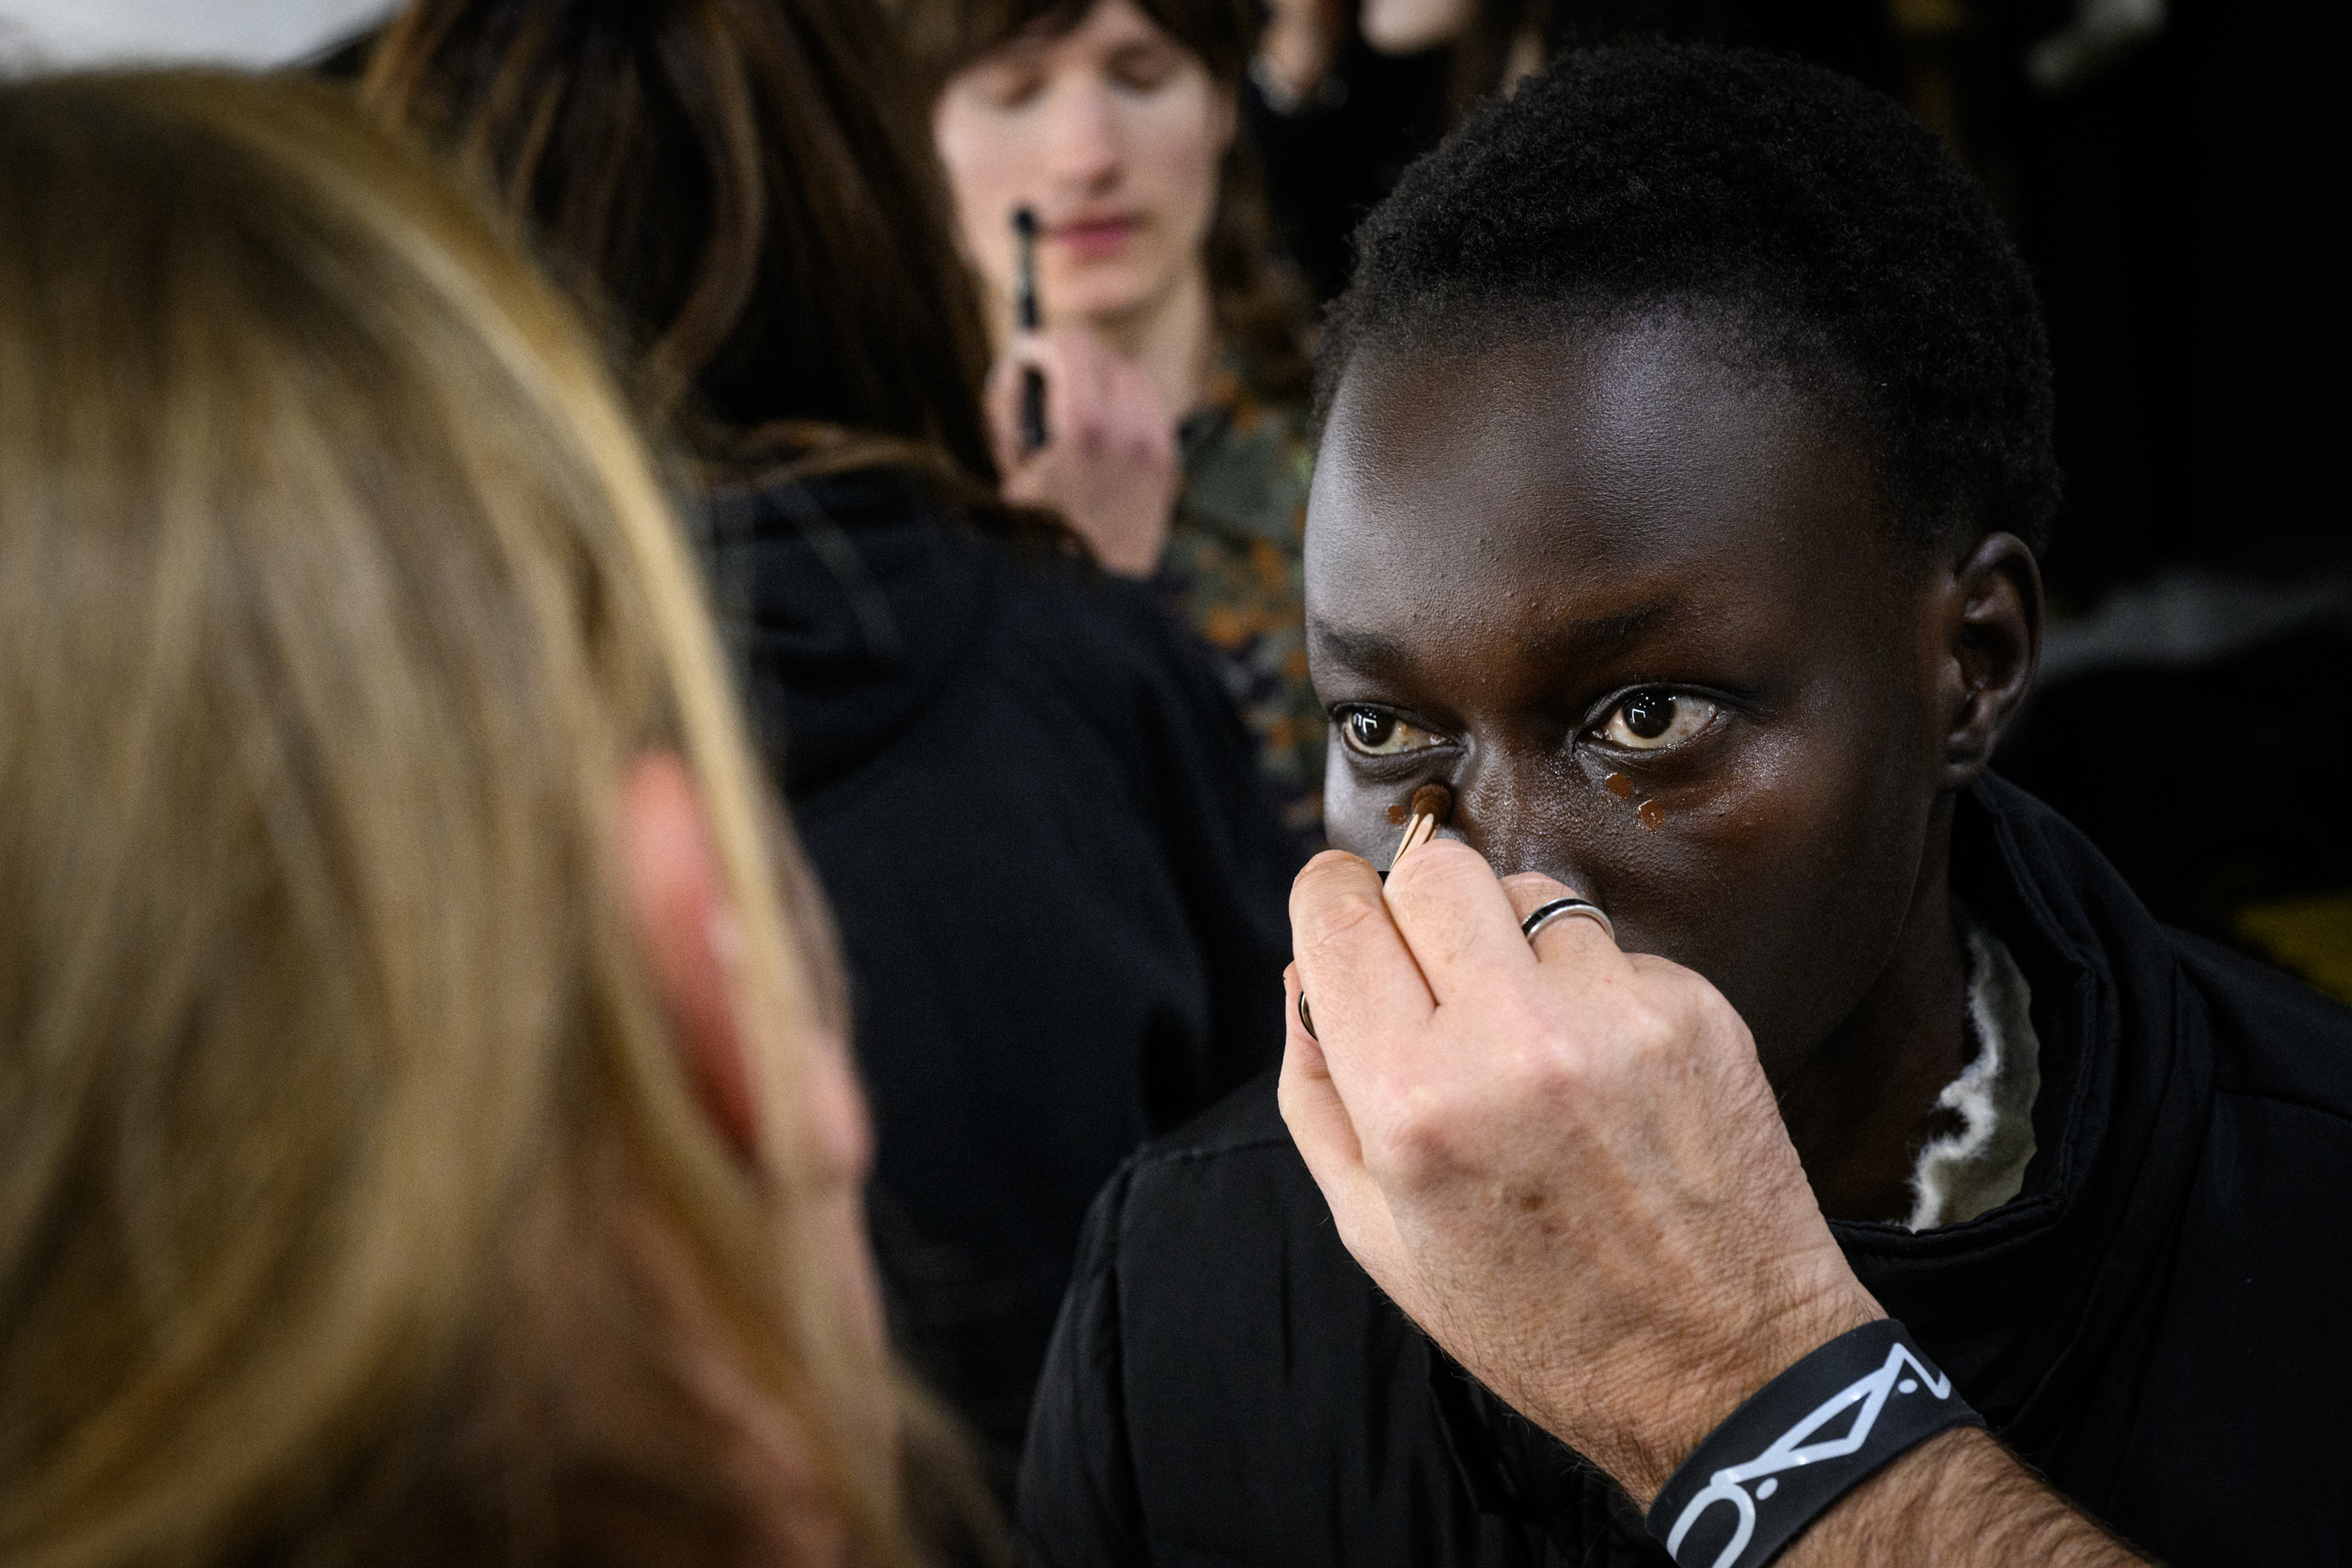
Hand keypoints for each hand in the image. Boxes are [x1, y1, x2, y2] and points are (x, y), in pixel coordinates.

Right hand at [986, 328, 1178, 576]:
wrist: (1092, 593)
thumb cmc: (1039, 533)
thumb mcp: (1010, 466)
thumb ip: (1012, 404)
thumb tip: (1023, 360)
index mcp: (1084, 427)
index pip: (1071, 346)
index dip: (1041, 347)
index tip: (1026, 356)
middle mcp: (1128, 430)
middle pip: (1103, 356)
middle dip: (1070, 364)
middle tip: (1046, 382)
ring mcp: (1156, 447)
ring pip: (1131, 377)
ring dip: (1102, 383)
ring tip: (1075, 411)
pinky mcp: (1169, 462)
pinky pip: (1150, 410)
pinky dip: (1126, 410)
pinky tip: (1104, 436)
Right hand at [1279, 842, 1881, 1502]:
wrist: (1725, 1367)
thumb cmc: (1536, 1319)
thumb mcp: (1376, 1232)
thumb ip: (1317, 1087)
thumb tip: (1304, 967)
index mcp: (1414, 1103)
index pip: (1338, 911)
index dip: (1329, 901)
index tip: (1341, 916)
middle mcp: (1515, 1041)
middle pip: (1434, 868)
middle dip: (1414, 905)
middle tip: (1430, 974)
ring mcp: (1617, 1017)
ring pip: (1528, 891)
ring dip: (1509, 942)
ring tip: (1527, 1035)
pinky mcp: (1697, 1010)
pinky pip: (1610, 948)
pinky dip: (1592, 989)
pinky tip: (1603, 1072)